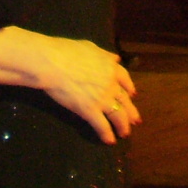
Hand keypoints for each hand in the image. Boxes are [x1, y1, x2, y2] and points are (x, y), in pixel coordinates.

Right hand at [24, 30, 140, 143]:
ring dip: (123, 126)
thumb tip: (115, 59)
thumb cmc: (66, 51)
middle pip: (125, 101)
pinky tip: (109, 140)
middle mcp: (111, 84)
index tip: (132, 95)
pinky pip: (102, 126)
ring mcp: (102, 99)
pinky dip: (107, 134)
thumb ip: (105, 55)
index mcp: (111, 68)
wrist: (52, 63)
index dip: (130, 89)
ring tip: (124, 133)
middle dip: (131, 113)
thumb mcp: (90, 47)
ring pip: (118, 116)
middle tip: (135, 121)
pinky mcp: (90, 111)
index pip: (125, 80)